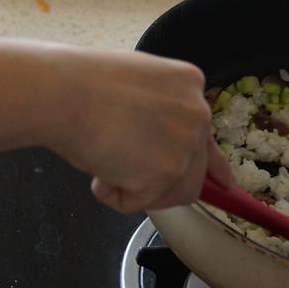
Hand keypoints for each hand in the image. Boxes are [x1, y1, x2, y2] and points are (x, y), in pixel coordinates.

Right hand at [46, 47, 233, 213]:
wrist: (65, 93)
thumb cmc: (80, 84)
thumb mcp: (134, 84)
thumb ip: (156, 108)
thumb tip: (154, 140)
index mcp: (190, 85)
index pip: (206, 134)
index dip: (211, 164)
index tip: (224, 183)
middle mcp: (198, 114)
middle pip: (196, 169)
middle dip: (163, 181)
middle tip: (130, 178)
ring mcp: (185, 146)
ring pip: (177, 193)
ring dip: (141, 191)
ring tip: (108, 169)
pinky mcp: (166, 175)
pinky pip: (141, 203)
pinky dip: (115, 196)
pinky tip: (99, 171)